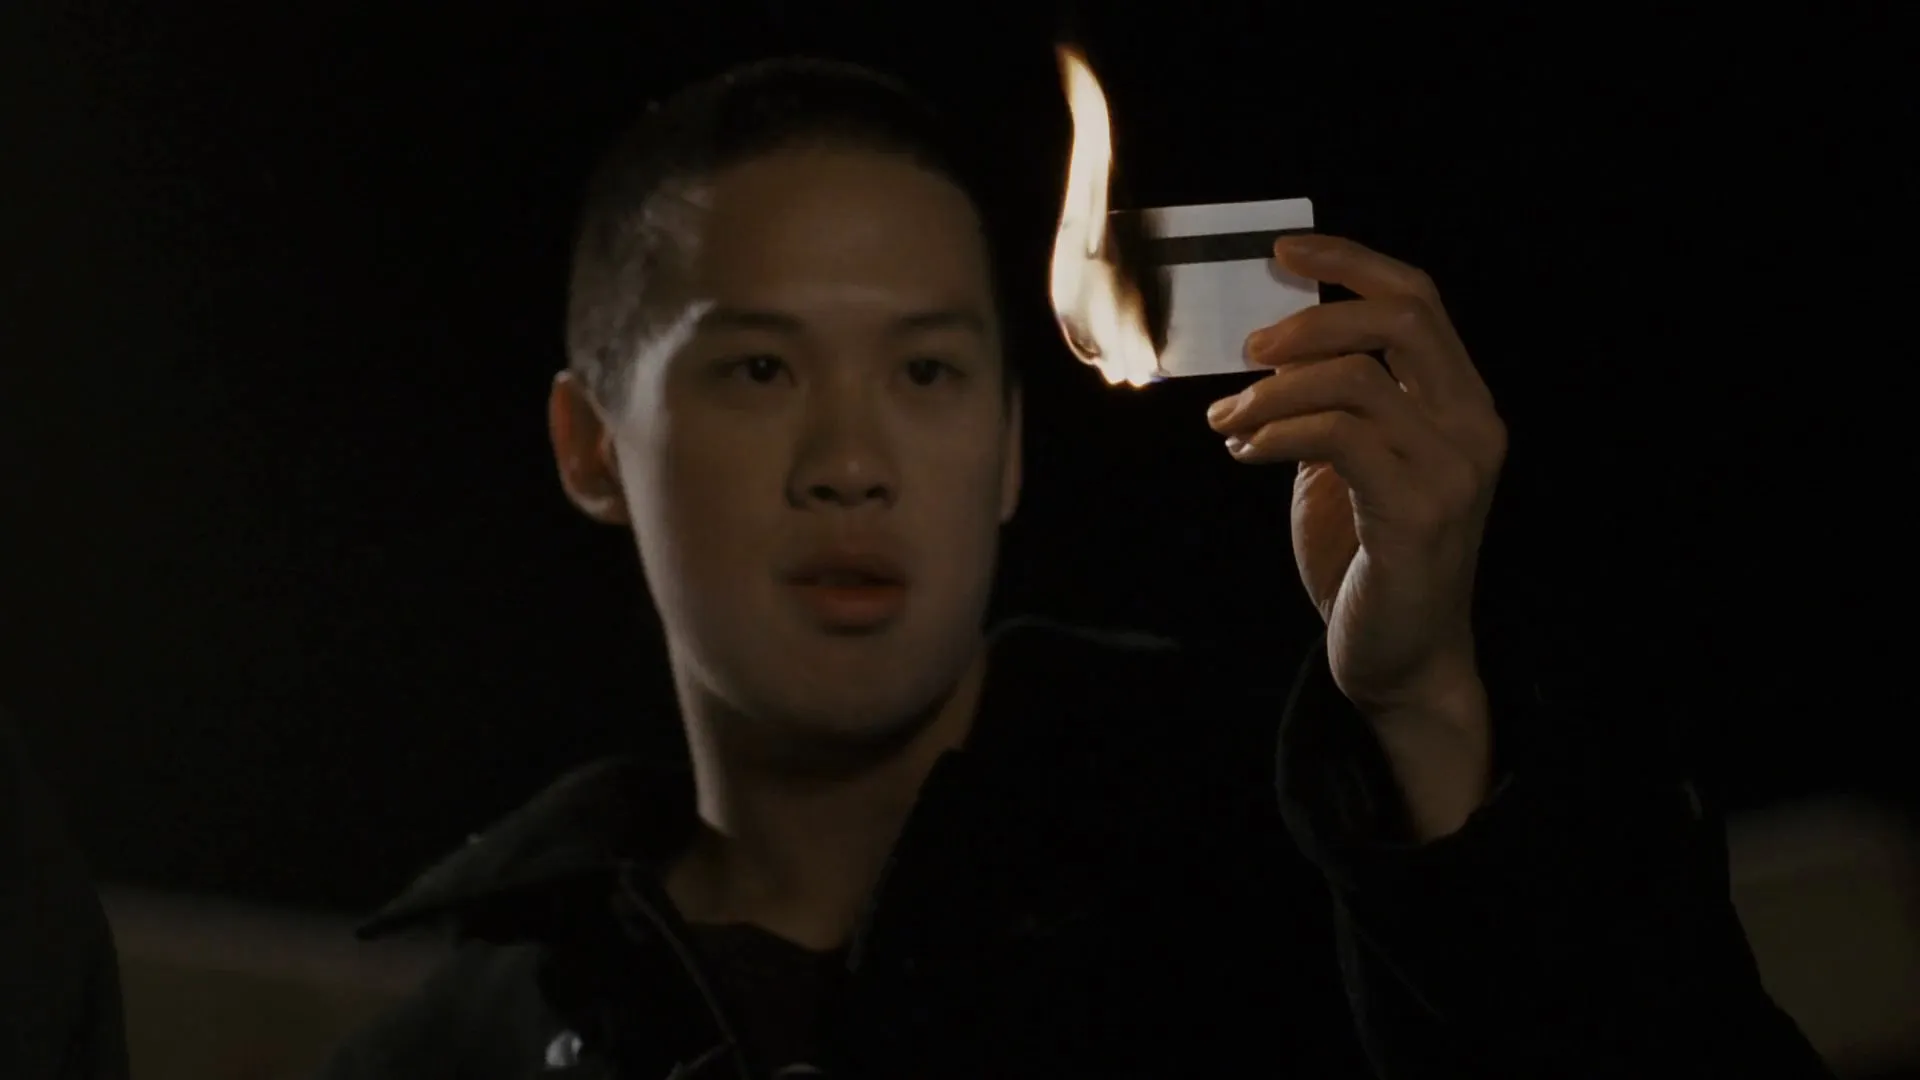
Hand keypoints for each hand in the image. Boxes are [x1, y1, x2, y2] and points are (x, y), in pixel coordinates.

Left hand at [1207, 234, 1505, 732]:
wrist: (1400, 660)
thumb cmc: (1366, 559)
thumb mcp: (1347, 464)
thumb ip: (1330, 404)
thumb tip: (1264, 346)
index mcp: (1460, 403)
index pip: (1417, 299)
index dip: (1350, 261)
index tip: (1281, 252)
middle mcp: (1471, 426)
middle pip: (1400, 318)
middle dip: (1312, 317)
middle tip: (1247, 349)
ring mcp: (1451, 469)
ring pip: (1354, 379)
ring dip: (1271, 391)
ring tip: (1226, 419)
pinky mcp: (1416, 513)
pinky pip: (1336, 439)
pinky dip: (1276, 433)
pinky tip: (1243, 452)